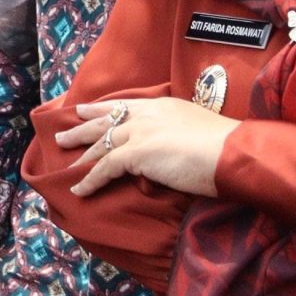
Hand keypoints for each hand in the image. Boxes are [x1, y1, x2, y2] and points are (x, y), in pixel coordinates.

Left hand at [56, 96, 232, 197]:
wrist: (232, 152)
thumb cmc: (225, 146)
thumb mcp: (198, 129)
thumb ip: (178, 133)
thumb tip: (172, 147)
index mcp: (162, 106)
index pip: (125, 106)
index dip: (103, 109)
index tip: (86, 110)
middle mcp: (147, 115)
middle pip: (106, 120)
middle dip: (82, 127)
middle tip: (63, 133)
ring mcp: (140, 132)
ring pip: (101, 143)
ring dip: (81, 154)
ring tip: (65, 162)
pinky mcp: (136, 153)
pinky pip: (104, 168)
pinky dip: (90, 180)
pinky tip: (79, 189)